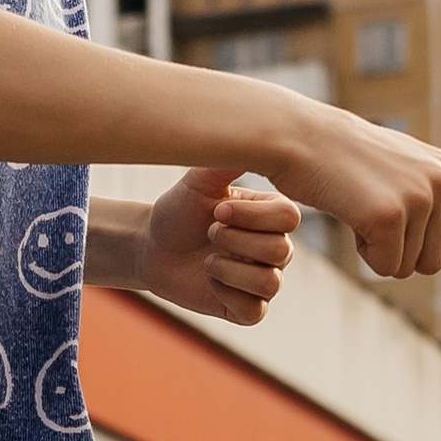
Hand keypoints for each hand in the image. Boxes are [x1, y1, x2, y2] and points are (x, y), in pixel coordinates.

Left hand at [136, 171, 300, 325]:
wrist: (150, 246)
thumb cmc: (179, 211)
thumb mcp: (200, 181)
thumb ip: (227, 161)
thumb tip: (255, 130)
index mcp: (272, 216)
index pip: (289, 219)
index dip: (252, 217)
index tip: (218, 210)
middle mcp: (276, 248)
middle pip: (282, 251)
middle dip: (236, 241)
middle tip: (209, 233)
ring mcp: (264, 280)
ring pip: (271, 283)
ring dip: (230, 268)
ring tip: (207, 259)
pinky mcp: (248, 309)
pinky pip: (254, 310)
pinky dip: (226, 294)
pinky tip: (209, 279)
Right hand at [263, 103, 440, 279]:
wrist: (299, 136)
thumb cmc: (342, 158)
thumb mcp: (400, 169)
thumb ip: (430, 200)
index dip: (419, 246)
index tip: (389, 219)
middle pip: (432, 263)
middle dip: (398, 252)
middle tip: (369, 215)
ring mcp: (418, 198)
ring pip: (407, 268)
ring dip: (378, 250)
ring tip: (359, 209)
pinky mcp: (389, 216)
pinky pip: (385, 267)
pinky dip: (362, 252)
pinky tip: (350, 215)